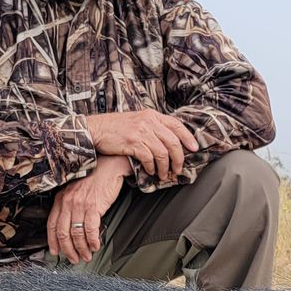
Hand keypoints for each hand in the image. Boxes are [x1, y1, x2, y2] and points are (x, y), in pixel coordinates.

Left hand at [49, 155, 131, 263]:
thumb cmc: (95, 178)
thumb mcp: (76, 191)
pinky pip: (90, 229)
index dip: (52, 241)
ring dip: (82, 248)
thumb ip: (71, 207)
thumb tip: (71, 227)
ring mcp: (80, 204)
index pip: (51, 224)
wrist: (110, 166)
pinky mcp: (94, 206)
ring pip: (76, 233)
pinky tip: (95, 245)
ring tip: (86, 255)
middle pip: (62, 232)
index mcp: (61, 198)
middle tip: (74, 258)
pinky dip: (92, 241)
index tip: (55, 251)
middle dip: (68, 249)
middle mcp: (68, 202)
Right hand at [83, 110, 199, 181]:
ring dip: (165, 167)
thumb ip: (152, 127)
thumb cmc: (115, 128)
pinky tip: (151, 172)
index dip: (188, 137)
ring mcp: (140, 131)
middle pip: (172, 141)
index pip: (176, 125)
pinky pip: (148, 157)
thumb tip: (167, 141)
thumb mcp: (137, 121)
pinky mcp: (132, 142)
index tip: (194, 148)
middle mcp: (148, 121)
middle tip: (178, 169)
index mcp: (152, 115)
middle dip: (179, 158)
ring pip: (162, 152)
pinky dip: (152, 167)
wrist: (96, 129)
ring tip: (163, 175)